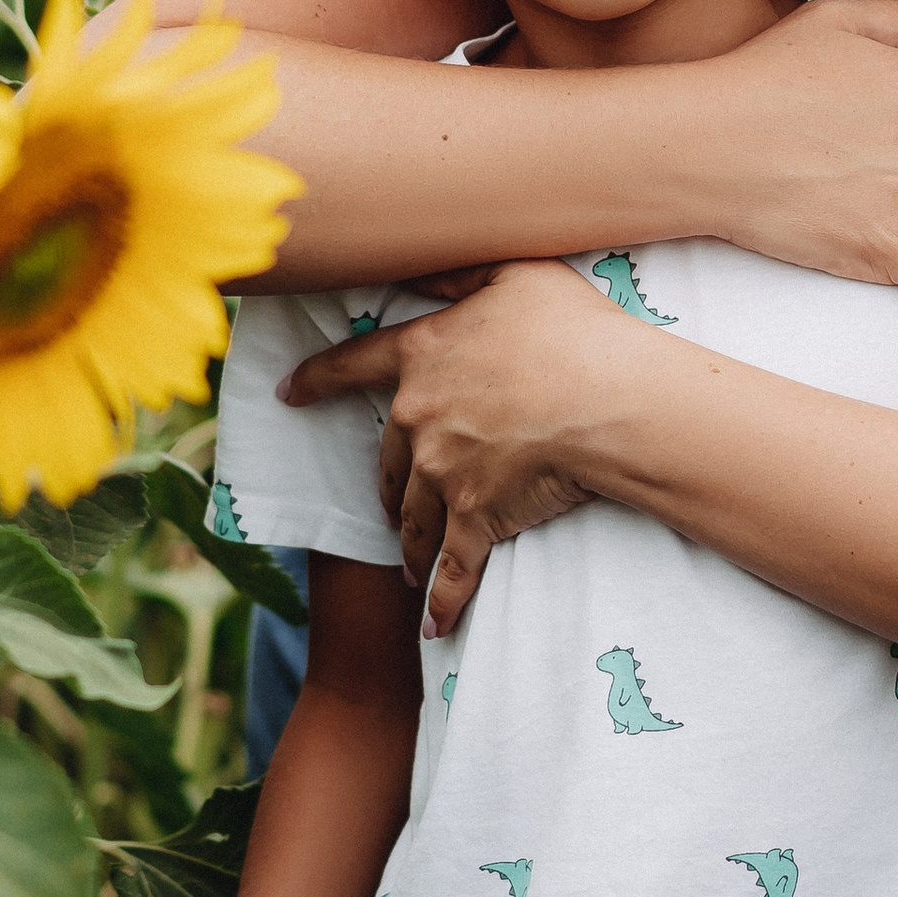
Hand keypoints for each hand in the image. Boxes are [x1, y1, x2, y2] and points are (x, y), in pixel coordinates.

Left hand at [280, 259, 634, 632]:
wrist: (610, 399)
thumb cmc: (572, 330)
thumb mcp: (514, 273)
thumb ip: (462, 273)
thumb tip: (425, 272)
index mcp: (420, 356)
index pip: (351, 367)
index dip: (316, 380)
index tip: (287, 393)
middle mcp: (418, 418)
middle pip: (386, 458)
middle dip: (384, 482)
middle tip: (385, 501)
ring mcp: (443, 474)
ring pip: (412, 517)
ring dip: (408, 543)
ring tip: (408, 565)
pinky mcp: (477, 519)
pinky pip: (452, 569)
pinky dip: (441, 600)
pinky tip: (434, 625)